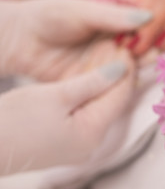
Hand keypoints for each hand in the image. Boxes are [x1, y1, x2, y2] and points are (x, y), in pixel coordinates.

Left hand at [0, 0, 150, 79]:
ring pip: (127, 74)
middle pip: (138, 56)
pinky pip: (109, 89)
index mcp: (115, 26)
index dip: (152, 37)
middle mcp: (113, 48)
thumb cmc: (50, 16)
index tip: (162, 42)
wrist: (20, 39)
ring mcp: (103, 68)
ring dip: (135, 75)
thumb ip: (114, 16)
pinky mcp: (91, 84)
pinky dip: (118, 91)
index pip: (141, 33)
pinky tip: (125, 90)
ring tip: (143, 74)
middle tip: (156, 59)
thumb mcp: (83, 11)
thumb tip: (149, 17)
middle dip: (148, 58)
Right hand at [0, 53, 134, 175]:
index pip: (120, 96)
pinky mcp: (69, 138)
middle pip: (113, 100)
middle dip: (117, 73)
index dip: (126, 69)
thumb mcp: (56, 96)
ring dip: (104, 80)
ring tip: (107, 53)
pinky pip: (88, 111)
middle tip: (119, 46)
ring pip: (101, 104)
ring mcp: (80, 142)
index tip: (127, 46)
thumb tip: (121, 68)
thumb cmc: (14, 120)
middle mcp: (92, 141)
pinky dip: (91, 92)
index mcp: (92, 132)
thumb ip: (92, 82)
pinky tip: (92, 73)